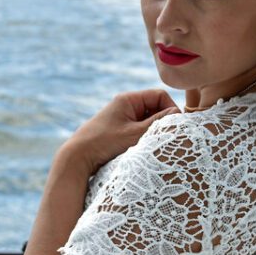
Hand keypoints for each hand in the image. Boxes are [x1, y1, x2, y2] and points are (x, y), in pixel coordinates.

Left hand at [60, 89, 179, 173]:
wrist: (76, 158)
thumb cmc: (104, 143)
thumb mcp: (134, 134)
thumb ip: (158, 124)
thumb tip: (179, 115)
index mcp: (128, 99)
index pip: (160, 96)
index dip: (171, 109)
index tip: (175, 127)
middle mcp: (126, 105)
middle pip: (155, 108)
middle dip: (163, 122)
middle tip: (166, 138)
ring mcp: (122, 118)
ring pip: (149, 121)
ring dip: (154, 132)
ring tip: (153, 145)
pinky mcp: (120, 131)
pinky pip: (140, 130)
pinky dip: (145, 138)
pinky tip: (144, 150)